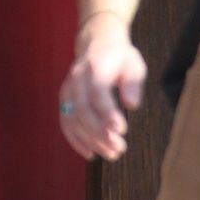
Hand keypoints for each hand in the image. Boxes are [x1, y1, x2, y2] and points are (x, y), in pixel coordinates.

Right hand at [59, 23, 145, 161]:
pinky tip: (91, 153)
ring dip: (91, 141)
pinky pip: (66, 122)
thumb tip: (132, 105)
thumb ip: (133, 83)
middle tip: (119, 148)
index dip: (108, 113)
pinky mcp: (65, 100)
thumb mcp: (134, 65)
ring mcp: (68, 90)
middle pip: (83, 110)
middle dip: (100, 133)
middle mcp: (77, 80)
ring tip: (111, 154)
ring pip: (73, 120)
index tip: (122, 130)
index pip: (98, 93)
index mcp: (95, 68)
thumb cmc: (121, 58)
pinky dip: (76, 140)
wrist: (97, 44)